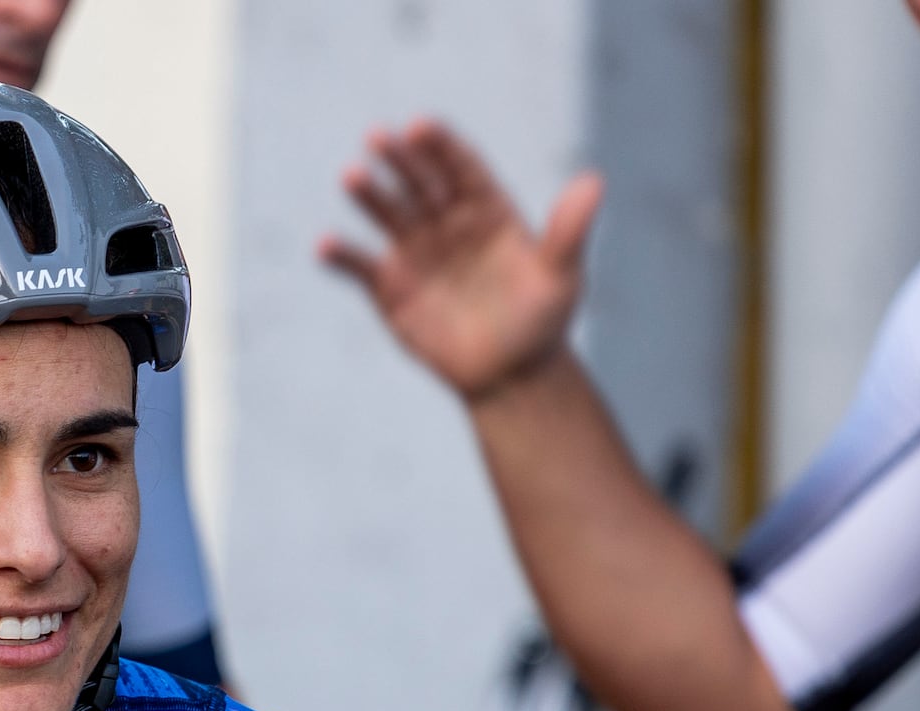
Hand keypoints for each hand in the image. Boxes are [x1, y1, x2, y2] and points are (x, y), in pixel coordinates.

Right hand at [319, 118, 603, 402]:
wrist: (509, 375)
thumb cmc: (541, 323)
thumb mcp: (561, 276)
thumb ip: (570, 230)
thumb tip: (594, 182)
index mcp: (487, 209)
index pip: (460, 167)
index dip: (441, 146)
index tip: (421, 126)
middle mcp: (447, 222)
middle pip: (419, 182)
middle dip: (399, 159)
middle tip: (378, 137)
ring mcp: (415, 253)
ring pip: (388, 214)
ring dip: (369, 195)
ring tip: (351, 176)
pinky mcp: (390, 288)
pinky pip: (361, 266)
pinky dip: (342, 256)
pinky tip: (325, 246)